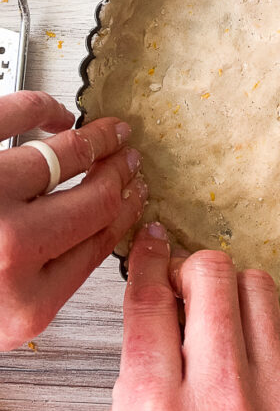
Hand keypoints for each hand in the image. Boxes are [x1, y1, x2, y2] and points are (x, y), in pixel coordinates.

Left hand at [0, 91, 146, 349]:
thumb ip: (47, 282)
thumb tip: (95, 232)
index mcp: (27, 303)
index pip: (100, 245)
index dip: (126, 213)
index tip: (136, 195)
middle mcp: (12, 252)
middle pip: (96, 201)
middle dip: (123, 175)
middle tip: (131, 158)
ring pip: (67, 155)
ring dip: (99, 138)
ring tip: (111, 131)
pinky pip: (16, 114)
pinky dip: (43, 107)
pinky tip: (55, 114)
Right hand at [107, 223, 279, 410]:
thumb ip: (141, 359)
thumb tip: (162, 293)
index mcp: (157, 410)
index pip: (152, 301)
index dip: (151, 259)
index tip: (154, 241)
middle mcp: (220, 399)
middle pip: (214, 275)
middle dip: (192, 268)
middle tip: (183, 288)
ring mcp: (273, 399)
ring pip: (258, 285)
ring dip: (230, 290)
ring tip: (215, 318)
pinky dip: (258, 322)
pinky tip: (243, 347)